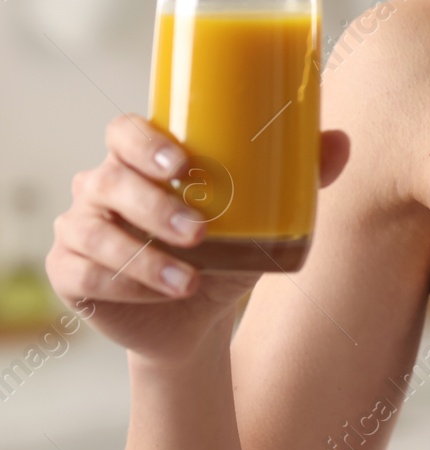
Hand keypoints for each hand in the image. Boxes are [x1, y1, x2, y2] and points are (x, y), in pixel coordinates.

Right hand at [45, 114, 350, 365]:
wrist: (198, 318)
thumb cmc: (228, 249)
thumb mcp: (264, 216)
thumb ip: (299, 177)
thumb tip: (341, 141)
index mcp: (143, 159)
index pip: (125, 131)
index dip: (144, 141)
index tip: (182, 161)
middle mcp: (102, 186)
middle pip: (110, 180)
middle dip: (155, 205)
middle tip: (200, 232)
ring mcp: (79, 228)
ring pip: (94, 232)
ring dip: (145, 257)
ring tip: (191, 280)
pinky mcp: (68, 272)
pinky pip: (85, 274)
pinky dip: (127, 284)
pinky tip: (165, 292)